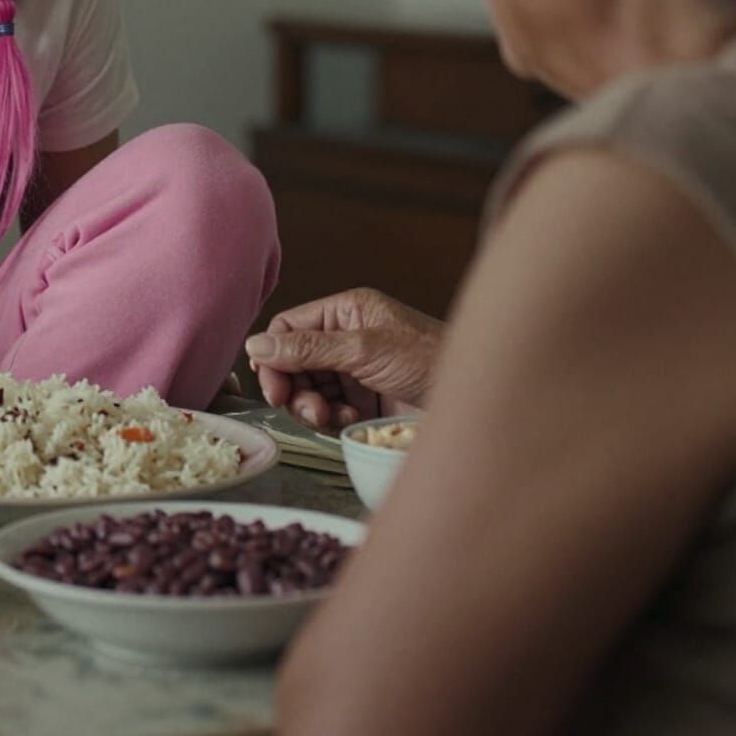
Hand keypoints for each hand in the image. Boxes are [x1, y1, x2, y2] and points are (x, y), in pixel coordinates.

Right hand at [244, 288, 442, 429]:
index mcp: (346, 312)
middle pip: (294, 362)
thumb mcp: (364, 349)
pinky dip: (331, 420)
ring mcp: (356, 371)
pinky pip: (329, 411)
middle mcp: (347, 338)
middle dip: (294, 387)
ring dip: (312, 407)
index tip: (272, 385)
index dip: (274, 356)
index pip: (290, 329)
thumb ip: (309, 348)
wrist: (477, 398)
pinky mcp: (365, 401)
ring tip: (329, 418)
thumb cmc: (431, 359)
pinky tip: (348, 422)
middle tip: (306, 410)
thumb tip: (257, 345)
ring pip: (309, 389)